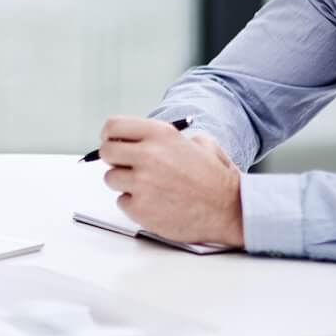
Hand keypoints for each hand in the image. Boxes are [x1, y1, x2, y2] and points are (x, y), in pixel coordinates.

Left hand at [99, 117, 244, 246]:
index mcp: (160, 135)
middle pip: (106, 152)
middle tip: (126, 166)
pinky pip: (122, 202)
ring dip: (125, 183)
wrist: (230, 209)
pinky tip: (154, 203)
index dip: (110, 136)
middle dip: (114, 159)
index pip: (113, 126)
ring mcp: (141, 183)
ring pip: (111, 178)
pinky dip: (134, 204)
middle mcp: (148, 155)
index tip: (111, 142)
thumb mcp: (197, 142)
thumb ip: (165, 138)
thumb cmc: (214, 178)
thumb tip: (137, 139)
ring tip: (149, 187)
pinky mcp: (140, 209)